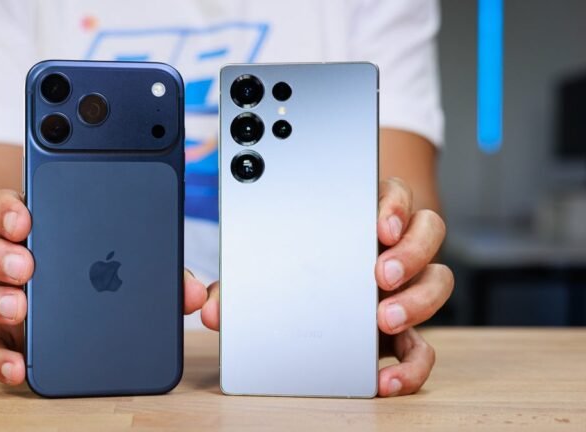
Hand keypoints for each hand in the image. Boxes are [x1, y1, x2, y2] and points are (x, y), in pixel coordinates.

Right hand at [0, 189, 207, 384]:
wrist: (61, 297)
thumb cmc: (96, 268)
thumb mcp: (128, 259)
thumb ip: (160, 270)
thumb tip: (195, 293)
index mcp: (34, 225)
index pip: (6, 205)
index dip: (7, 208)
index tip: (25, 218)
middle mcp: (2, 255)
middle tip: (27, 265)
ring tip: (18, 307)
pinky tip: (19, 366)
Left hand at [198, 177, 453, 396]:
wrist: (309, 305)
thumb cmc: (289, 273)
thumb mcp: (264, 268)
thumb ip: (239, 284)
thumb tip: (210, 307)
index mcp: (360, 219)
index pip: (391, 195)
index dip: (392, 205)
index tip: (378, 225)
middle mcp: (390, 248)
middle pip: (427, 231)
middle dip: (409, 252)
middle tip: (381, 273)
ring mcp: (402, 288)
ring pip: (438, 280)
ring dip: (418, 298)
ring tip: (384, 317)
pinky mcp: (403, 332)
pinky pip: (425, 346)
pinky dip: (414, 364)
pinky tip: (388, 377)